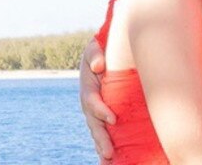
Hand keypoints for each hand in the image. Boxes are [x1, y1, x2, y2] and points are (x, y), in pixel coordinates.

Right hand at [79, 38, 116, 162]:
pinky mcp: (105, 116)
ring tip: (109, 160)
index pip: (93, 103)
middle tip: (108, 152)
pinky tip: (114, 160)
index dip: (101, 111)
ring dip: (103, 147)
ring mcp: (96, 112)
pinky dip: (107, 146)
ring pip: (98, 132)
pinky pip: (106, 132)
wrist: (103, 56)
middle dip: (101, 139)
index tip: (113, 119)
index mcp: (88, 89)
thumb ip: (95, 54)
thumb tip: (100, 66)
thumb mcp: (95, 48)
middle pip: (94, 124)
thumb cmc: (100, 51)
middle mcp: (90, 104)